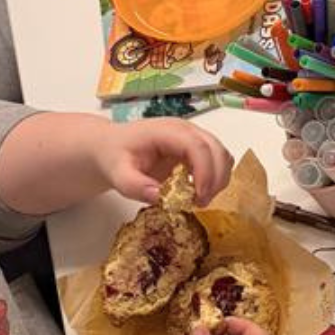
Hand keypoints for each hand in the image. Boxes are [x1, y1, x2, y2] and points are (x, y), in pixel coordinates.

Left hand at [97, 119, 233, 206]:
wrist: (112, 147)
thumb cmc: (115, 156)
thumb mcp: (117, 174)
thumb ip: (135, 186)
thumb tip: (159, 197)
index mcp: (167, 131)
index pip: (197, 146)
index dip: (205, 172)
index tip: (199, 197)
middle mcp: (186, 130)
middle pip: (216, 150)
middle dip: (216, 179)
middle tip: (201, 203)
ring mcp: (195, 138)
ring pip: (222, 156)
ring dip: (218, 180)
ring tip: (199, 200)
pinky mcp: (198, 149)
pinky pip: (218, 161)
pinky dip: (216, 178)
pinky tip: (199, 191)